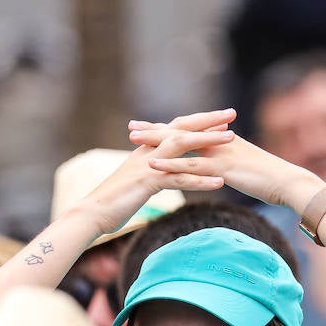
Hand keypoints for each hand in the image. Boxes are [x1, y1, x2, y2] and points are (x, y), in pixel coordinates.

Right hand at [71, 110, 237, 239]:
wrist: (92, 212)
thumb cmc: (113, 200)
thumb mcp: (135, 180)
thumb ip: (149, 171)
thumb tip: (162, 171)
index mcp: (146, 149)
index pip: (175, 129)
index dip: (197, 122)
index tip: (219, 118)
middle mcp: (148, 151)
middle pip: (182, 130)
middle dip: (208, 121)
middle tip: (232, 113)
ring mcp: (148, 165)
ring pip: (182, 148)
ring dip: (208, 143)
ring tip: (232, 139)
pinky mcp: (148, 183)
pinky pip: (179, 180)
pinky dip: (200, 181)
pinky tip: (220, 183)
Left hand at [128, 111, 320, 210]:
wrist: (290, 183)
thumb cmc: (271, 179)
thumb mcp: (246, 169)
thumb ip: (230, 166)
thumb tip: (218, 172)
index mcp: (223, 140)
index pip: (191, 130)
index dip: (170, 129)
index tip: (148, 128)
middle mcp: (219, 141)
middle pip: (182, 131)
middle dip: (156, 129)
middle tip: (131, 127)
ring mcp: (220, 152)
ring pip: (182, 145)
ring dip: (156, 142)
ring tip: (133, 140)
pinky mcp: (222, 167)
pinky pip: (191, 165)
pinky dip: (170, 164)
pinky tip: (152, 165)